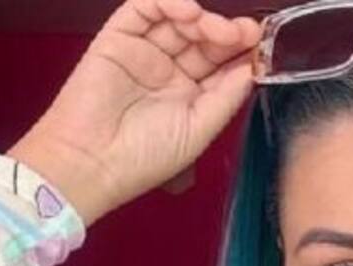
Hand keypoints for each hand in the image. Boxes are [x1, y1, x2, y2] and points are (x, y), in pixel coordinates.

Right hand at [7, 0, 262, 225]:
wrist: (92, 162)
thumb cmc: (142, 159)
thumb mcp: (199, 130)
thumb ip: (227, 96)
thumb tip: (252, 68)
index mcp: (191, 97)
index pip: (222, 64)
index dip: (242, 51)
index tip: (260, 45)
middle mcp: (169, 72)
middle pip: (205, 39)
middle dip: (227, 32)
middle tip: (244, 33)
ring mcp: (144, 53)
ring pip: (179, 20)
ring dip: (203, 18)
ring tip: (216, 29)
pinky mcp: (118, 38)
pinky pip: (143, 9)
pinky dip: (168, 2)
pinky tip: (188, 12)